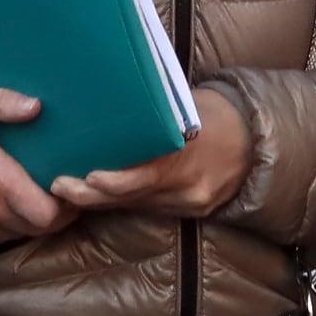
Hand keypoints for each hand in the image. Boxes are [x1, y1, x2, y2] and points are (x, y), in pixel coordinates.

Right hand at [0, 87, 73, 245]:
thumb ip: (4, 103)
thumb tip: (37, 106)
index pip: (47, 214)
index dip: (67, 207)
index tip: (69, 189)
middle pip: (36, 228)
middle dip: (53, 215)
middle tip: (58, 194)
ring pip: (14, 236)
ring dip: (27, 222)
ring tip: (33, 199)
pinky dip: (2, 227)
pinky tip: (4, 206)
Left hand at [51, 88, 251, 218]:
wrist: (257, 141)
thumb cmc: (218, 114)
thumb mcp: (188, 105)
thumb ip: (154, 113)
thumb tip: (109, 102)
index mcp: (192, 156)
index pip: (149, 175)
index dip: (115, 181)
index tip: (86, 178)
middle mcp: (191, 187)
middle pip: (134, 196)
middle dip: (92, 194)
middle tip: (58, 186)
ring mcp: (191, 204)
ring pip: (137, 206)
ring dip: (101, 200)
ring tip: (65, 191)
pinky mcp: (190, 213)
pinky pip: (150, 208)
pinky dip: (123, 201)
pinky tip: (96, 195)